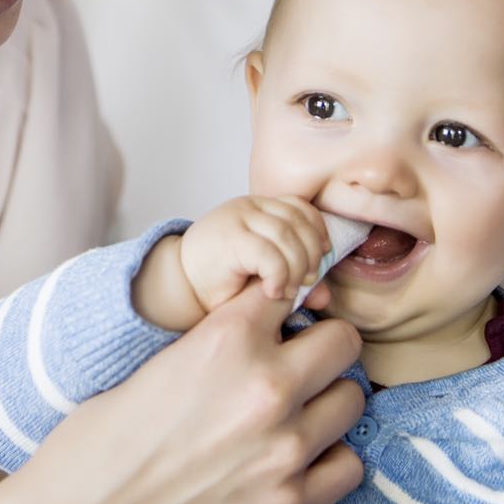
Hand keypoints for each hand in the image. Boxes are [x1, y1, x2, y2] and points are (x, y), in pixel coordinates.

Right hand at [5, 280, 365, 503]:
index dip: (280, 306)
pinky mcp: (290, 503)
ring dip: (326, 403)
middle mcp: (266, 386)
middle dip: (321, 348)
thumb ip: (218, 344)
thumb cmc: (99, 441)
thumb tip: (261, 335)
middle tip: (297, 366)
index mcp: (226, 339)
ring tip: (293, 415)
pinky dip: (328, 460)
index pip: (289, 291)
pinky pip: (349, 466)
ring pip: (352, 400)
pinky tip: (297, 461)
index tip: (276, 321)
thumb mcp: (156, 363)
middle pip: (343, 342)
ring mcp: (284, 448)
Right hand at [180, 195, 330, 310]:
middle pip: (298, 221)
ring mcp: (237, 218)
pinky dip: (279, 275)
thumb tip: (325, 297)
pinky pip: (269, 253)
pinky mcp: (229, 237)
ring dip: (296, 268)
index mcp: (258, 208)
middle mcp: (248, 206)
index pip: (300, 208)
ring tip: (288, 290)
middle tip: (307, 282)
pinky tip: (273, 291)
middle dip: (311, 254)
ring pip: (287, 235)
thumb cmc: (220, 281)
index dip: (317, 231)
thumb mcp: (265, 278)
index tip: (322, 259)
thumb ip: (295, 280)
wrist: (178, 286)